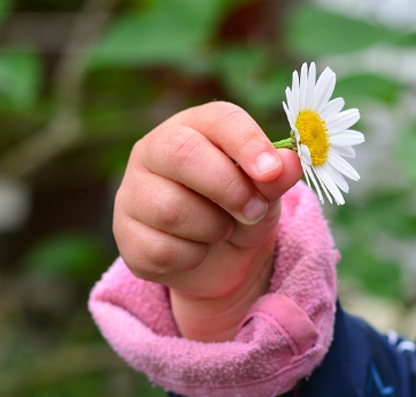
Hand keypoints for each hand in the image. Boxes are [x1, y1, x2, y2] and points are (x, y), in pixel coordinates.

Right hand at [113, 102, 301, 341]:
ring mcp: (132, 192)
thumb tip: (290, 162)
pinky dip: (192, 258)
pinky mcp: (125, 234)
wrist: (217, 259)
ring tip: (221, 230)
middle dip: (229, 189)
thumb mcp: (265, 193)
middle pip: (182, 154)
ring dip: (213, 229)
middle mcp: (153, 150)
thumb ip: (276, 177)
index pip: (218, 119)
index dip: (247, 143)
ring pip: (171, 209)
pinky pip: (161, 249)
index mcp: (193, 126)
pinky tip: (196, 250)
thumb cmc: (239, 209)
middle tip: (254, 211)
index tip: (272, 171)